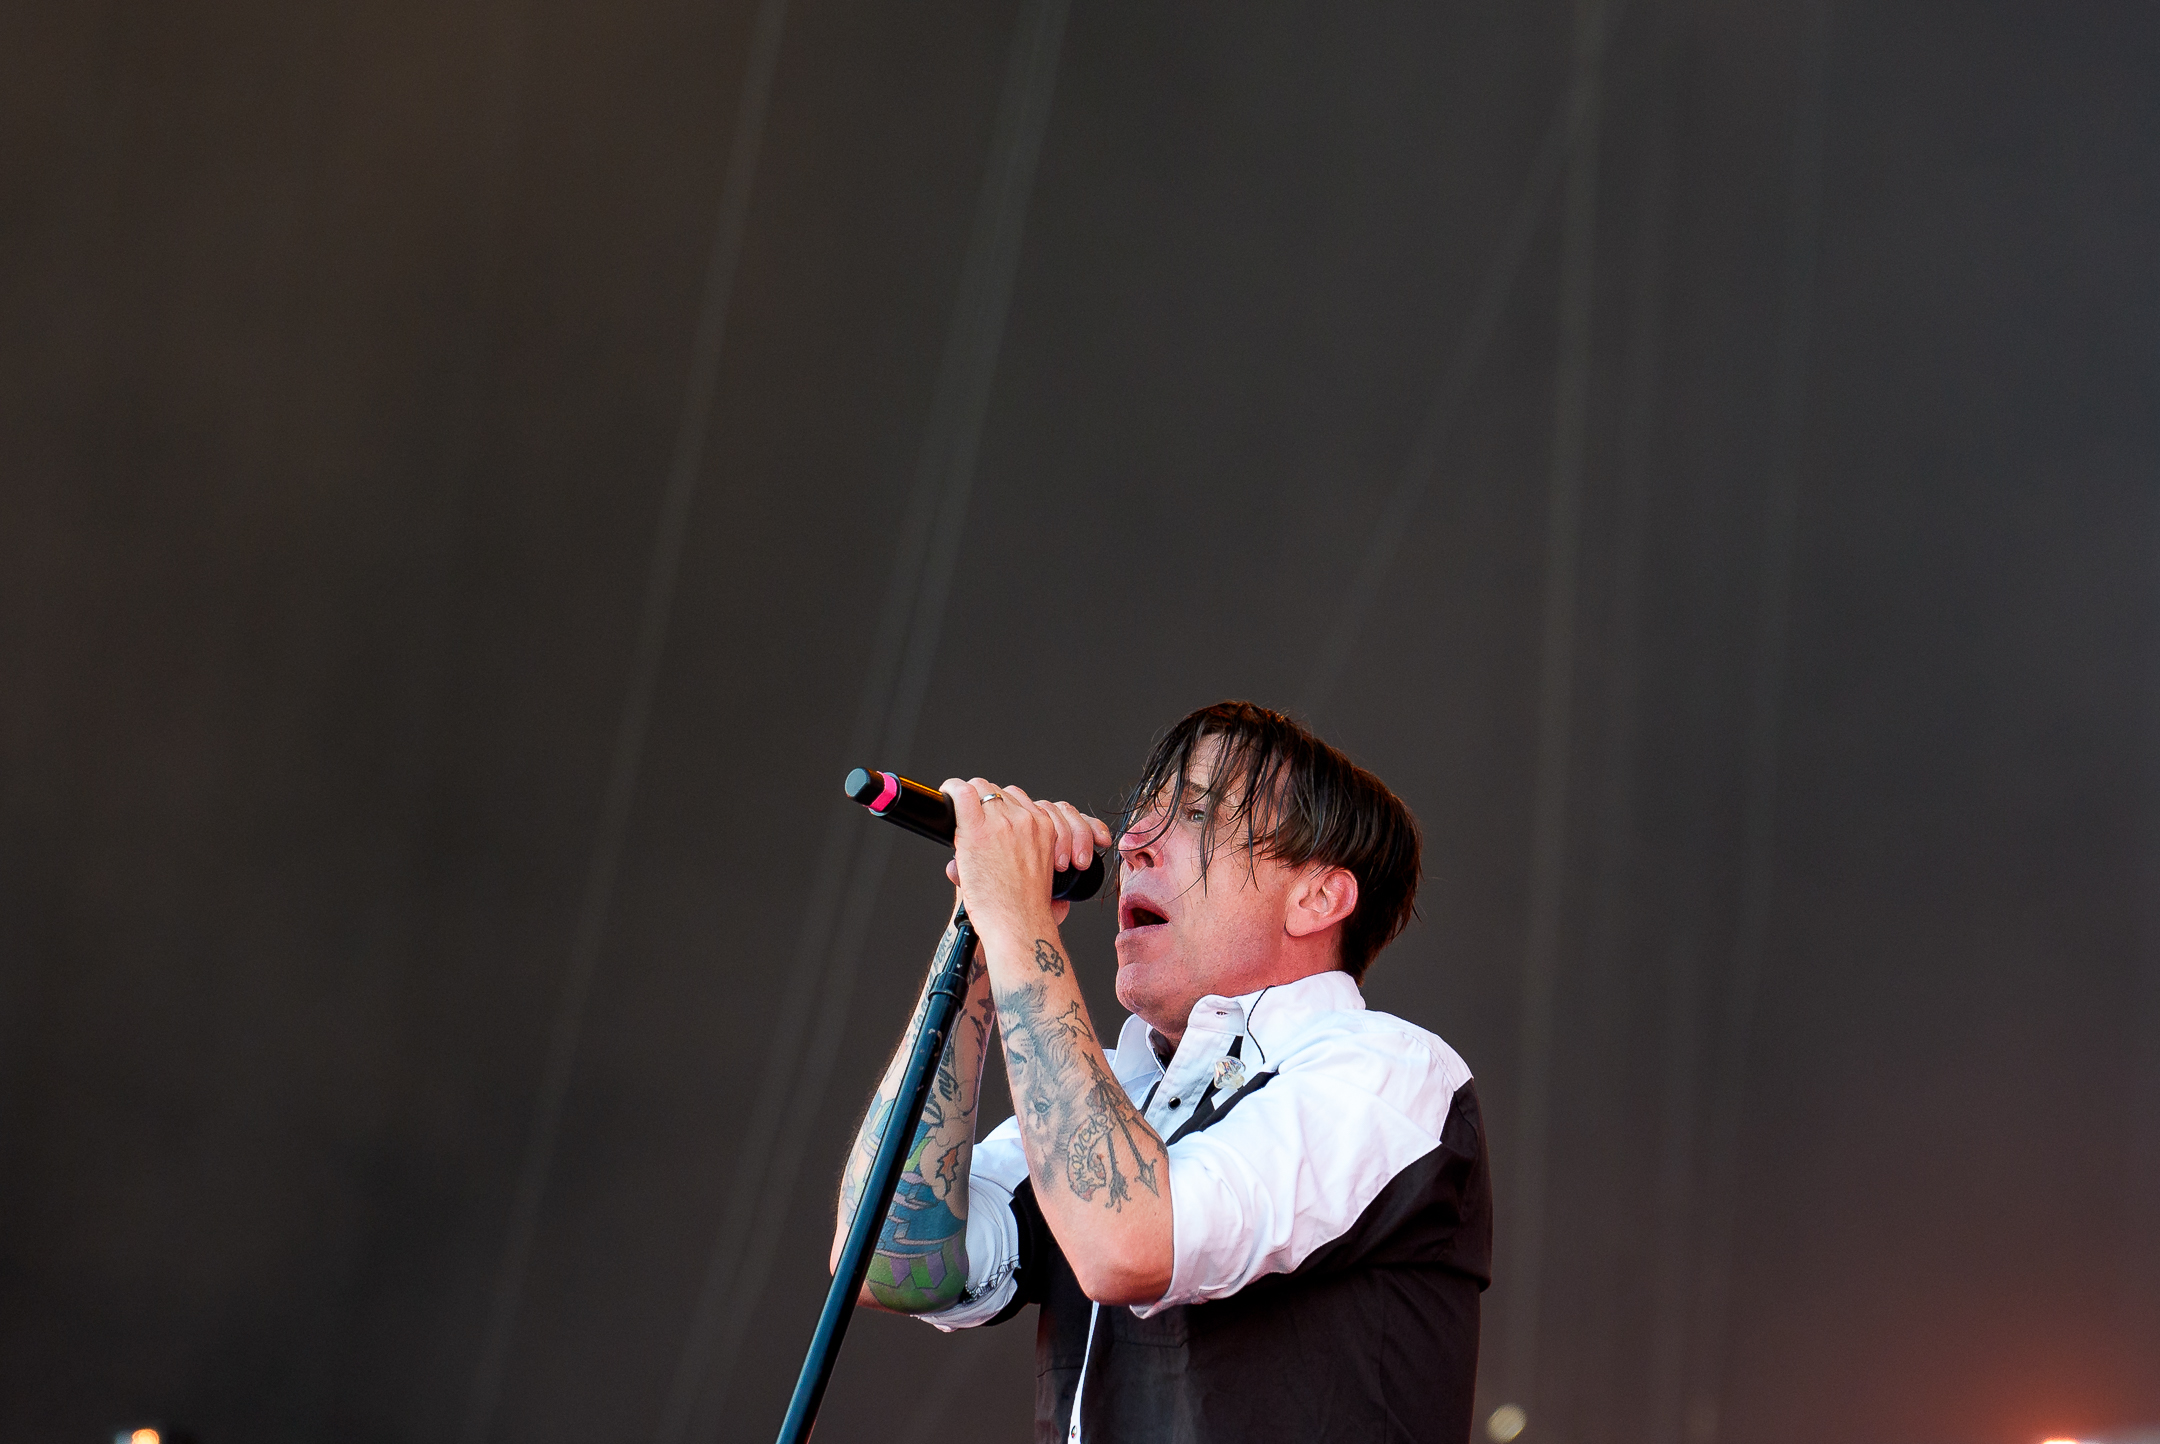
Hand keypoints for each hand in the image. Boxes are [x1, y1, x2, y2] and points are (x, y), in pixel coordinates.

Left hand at [942, 778, 1111, 932]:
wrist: (1019, 925)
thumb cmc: (1027, 912)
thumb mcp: (1045, 884)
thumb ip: (1026, 868)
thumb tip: (1004, 865)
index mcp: (1045, 830)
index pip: (1024, 801)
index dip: (1007, 810)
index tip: (997, 821)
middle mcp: (1028, 821)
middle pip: (1003, 792)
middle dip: (990, 805)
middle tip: (980, 827)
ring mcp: (1004, 823)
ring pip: (983, 788)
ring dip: (973, 801)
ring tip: (966, 821)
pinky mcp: (978, 831)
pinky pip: (963, 795)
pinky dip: (953, 791)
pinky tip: (948, 795)